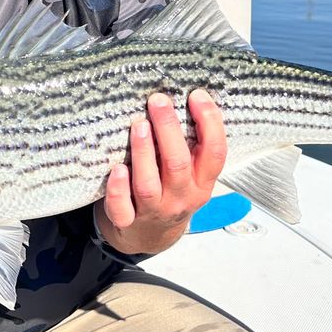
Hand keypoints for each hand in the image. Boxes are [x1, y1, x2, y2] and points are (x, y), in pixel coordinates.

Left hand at [95, 88, 226, 254]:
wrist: (152, 235)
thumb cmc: (171, 190)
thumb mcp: (192, 173)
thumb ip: (190, 144)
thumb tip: (184, 95)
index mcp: (203, 182)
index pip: (215, 152)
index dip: (209, 122)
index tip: (196, 95)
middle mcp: (182, 197)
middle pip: (178, 163)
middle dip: (168, 129)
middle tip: (158, 100)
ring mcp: (155, 210)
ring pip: (149, 184)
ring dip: (144, 153)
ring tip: (138, 125)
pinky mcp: (129, 221)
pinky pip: (122, 208)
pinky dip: (118, 189)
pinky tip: (117, 168)